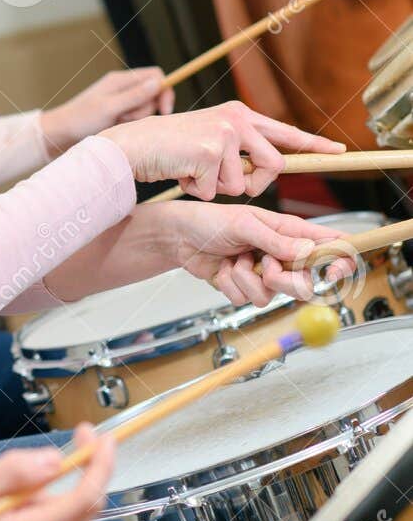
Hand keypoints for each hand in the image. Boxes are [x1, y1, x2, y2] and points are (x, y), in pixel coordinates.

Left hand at [42, 67, 173, 153]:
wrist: (60, 134)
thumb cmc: (80, 120)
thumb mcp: (109, 108)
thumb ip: (134, 96)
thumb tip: (159, 83)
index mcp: (120, 80)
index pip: (155, 76)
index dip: (164, 91)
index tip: (164, 111)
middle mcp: (123, 88)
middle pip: (153, 94)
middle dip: (145, 110)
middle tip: (125, 118)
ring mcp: (121, 101)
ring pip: (145, 109)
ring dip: (135, 119)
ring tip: (116, 124)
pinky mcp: (118, 114)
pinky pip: (135, 118)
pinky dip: (130, 125)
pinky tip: (116, 128)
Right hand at [101, 100, 345, 198]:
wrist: (134, 145)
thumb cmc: (169, 148)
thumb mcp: (210, 140)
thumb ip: (238, 149)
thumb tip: (261, 172)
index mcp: (240, 115)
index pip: (285, 133)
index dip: (314, 145)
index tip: (339, 152)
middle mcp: (236, 120)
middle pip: (273, 166)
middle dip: (254, 185)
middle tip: (227, 183)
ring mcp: (223, 134)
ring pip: (241, 184)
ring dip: (216, 189)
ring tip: (193, 172)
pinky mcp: (208, 151)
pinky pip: (215, 191)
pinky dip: (197, 191)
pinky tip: (181, 174)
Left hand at [159, 203, 355, 307]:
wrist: (180, 237)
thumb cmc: (211, 221)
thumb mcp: (245, 224)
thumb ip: (276, 240)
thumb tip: (305, 251)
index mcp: (290, 233)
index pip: (330, 248)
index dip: (340, 262)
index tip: (332, 273)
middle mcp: (282, 256)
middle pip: (304, 286)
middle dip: (283, 280)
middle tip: (264, 265)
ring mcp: (264, 275)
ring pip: (271, 297)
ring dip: (247, 278)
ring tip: (235, 258)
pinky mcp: (245, 287)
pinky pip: (246, 300)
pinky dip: (231, 284)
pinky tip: (223, 268)